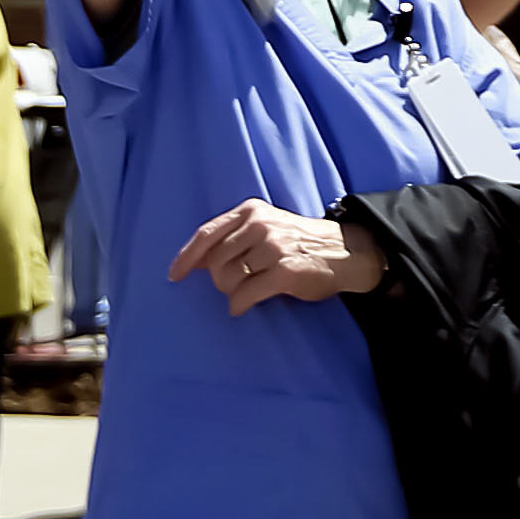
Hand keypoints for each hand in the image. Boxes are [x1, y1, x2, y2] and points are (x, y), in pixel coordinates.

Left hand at [167, 198, 379, 315]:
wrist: (344, 252)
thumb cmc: (298, 243)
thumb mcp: (265, 227)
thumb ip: (233, 238)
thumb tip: (196, 262)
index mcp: (251, 211)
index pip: (207, 233)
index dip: (187, 256)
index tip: (174, 275)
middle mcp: (259, 225)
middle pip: (215, 260)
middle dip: (218, 280)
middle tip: (231, 287)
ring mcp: (273, 247)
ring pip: (228, 278)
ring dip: (230, 292)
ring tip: (243, 293)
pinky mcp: (284, 271)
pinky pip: (246, 294)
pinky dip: (239, 304)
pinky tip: (242, 307)